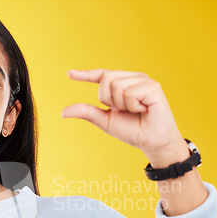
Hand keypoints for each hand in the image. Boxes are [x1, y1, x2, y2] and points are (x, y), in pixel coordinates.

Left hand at [61, 69, 187, 166]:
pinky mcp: (153, 86)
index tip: (69, 74)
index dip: (86, 74)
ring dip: (122, 104)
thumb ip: (87, 112)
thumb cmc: (132, 130)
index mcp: (122, 84)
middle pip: (106, 78)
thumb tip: (63, 112)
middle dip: (108, 99)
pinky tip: (144, 109)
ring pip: (117, 85)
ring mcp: (144, 80)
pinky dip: (133, 105)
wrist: (152, 142)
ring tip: (136, 111)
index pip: (101, 75)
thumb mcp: (105, 121)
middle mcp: (133, 78)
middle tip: (124, 110)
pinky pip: (130, 92)